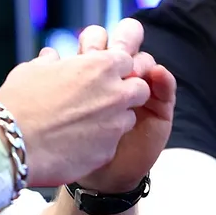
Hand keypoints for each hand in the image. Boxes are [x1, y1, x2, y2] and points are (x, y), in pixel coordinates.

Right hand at [0, 46, 148, 188]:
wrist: (9, 144)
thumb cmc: (17, 102)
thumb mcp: (31, 71)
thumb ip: (50, 63)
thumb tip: (52, 58)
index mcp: (99, 66)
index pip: (128, 60)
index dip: (115, 68)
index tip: (101, 76)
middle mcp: (115, 93)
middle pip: (140, 89)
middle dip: (126, 93)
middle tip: (102, 100)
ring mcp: (114, 124)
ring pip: (128, 118)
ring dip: (114, 119)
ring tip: (85, 124)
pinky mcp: (108, 151)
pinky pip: (112, 143)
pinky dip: (99, 142)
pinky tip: (76, 144)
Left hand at [70, 19, 175, 193]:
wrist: (95, 176)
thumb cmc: (69, 141)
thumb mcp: (60, 108)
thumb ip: (58, 83)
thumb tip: (49, 55)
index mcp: (92, 69)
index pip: (98, 40)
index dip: (93, 41)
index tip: (85, 51)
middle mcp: (118, 76)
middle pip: (126, 41)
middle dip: (123, 38)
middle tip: (114, 51)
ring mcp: (140, 88)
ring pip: (145, 60)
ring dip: (140, 60)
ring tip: (132, 71)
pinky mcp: (159, 106)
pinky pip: (166, 87)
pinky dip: (163, 79)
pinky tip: (157, 76)